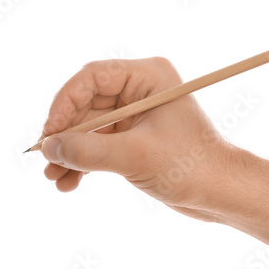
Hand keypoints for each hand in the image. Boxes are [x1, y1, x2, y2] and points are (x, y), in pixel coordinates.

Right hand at [41, 57, 229, 220]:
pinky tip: (71, 183)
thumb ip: (87, 151)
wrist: (220, 191)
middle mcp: (142, 91)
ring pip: (92, 128)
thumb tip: (49, 148)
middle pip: (87, 104)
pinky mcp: (137, 138)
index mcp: (149, 77)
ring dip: (72, 153)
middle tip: (47, 160)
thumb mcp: (134, 156)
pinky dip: (86, 162)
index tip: (50, 134)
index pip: (92, 78)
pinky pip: (102, 144)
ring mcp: (138, 115)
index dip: (64, 104)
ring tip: (55, 178)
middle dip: (66, 135)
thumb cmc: (191, 166)